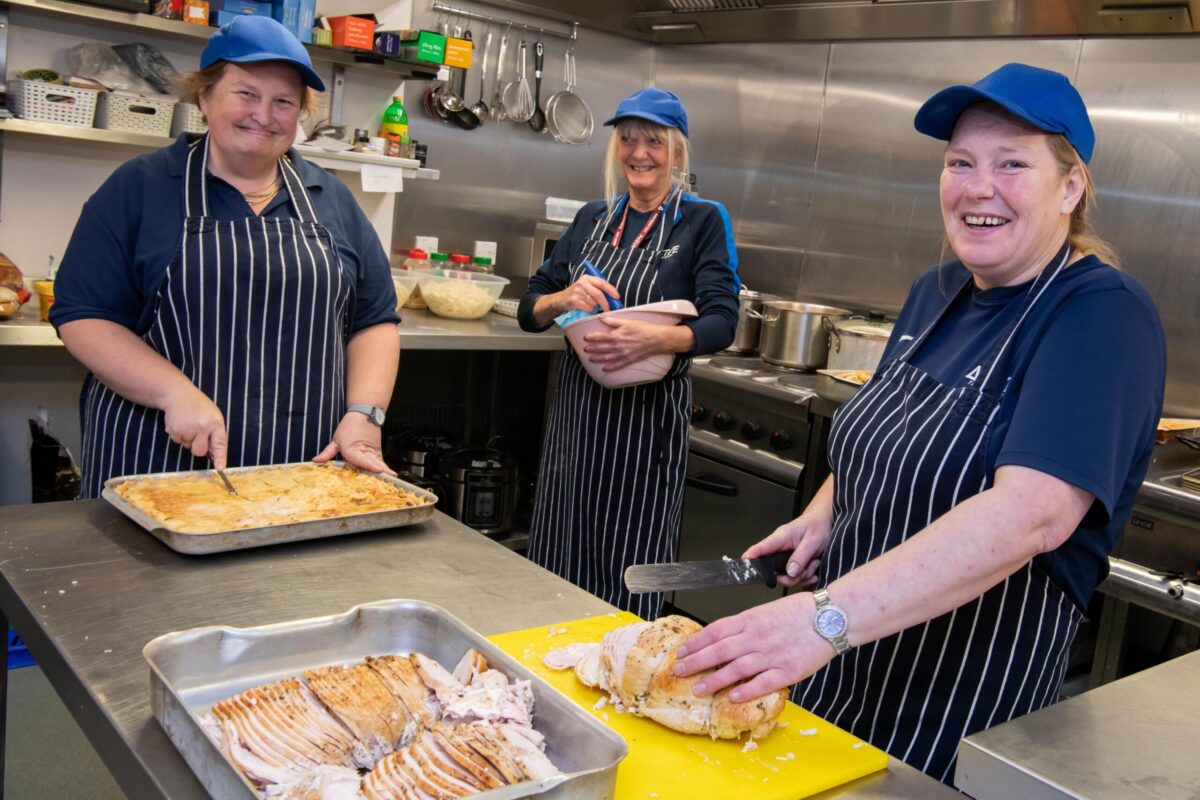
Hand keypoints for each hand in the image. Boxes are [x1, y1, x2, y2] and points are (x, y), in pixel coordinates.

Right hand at [160, 384, 227, 468]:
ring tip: (188, 423)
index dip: (220, 457)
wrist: (178, 393)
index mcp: (216, 423)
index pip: (220, 444)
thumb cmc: (198, 406)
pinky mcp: (175, 430)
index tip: (220, 468)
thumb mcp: (213, 416)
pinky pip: (178, 442)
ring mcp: (188, 429)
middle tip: (196, 432)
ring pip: (187, 447)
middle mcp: (203, 427)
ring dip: (187, 438)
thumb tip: (214, 454)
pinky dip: (178, 435)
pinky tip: (180, 423)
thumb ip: (215, 434)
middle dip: (197, 447)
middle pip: (200, 452)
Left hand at [313, 412, 395, 474]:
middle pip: (373, 463)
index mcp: (352, 449)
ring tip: (392, 478)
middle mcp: (365, 451)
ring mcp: (373, 451)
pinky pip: (381, 461)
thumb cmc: (349, 427)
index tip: (378, 470)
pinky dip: (385, 468)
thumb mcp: (335, 440)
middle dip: (380, 472)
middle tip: (387, 480)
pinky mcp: (378, 451)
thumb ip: (327, 453)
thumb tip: (315, 461)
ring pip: (380, 462)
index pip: (361, 459)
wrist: (364, 414)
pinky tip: (390, 475)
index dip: (369, 465)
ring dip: (385, 471)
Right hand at [553, 275, 619, 314]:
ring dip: (595, 307)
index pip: (602, 283)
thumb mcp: (587, 287)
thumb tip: (614, 297)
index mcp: (587, 278)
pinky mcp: (573, 300)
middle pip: (599, 294)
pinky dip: (589, 310)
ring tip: (590, 306)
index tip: (617, 297)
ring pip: (593, 302)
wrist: (560, 300)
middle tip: (609, 309)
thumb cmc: (577, 294)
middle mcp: (582, 283)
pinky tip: (585, 308)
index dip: (611, 290)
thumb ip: (598, 288)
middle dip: (606, 303)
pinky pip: (588, 308)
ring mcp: (577, 291)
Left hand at [582, 317, 671, 371]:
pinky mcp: (629, 360)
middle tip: (585, 350)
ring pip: (607, 357)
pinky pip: (617, 365)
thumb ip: (613, 321)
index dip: (592, 337)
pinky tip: (604, 369)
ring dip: (597, 358)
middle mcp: (618, 346)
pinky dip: (610, 368)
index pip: (600, 336)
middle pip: (601, 348)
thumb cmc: (643, 328)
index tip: (585, 338)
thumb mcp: (627, 321)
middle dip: (592, 349)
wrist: (656, 339)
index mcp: (616, 335)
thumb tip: (601, 317)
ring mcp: (623, 354)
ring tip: (590, 359)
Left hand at [672, 593, 833, 702]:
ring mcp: (771, 654)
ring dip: (714, 680)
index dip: (696, 642)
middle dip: (696, 662)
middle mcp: (757, 636)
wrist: (831, 616)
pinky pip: (762, 683)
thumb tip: (725, 637)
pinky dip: (745, 691)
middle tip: (679, 671)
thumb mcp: (767, 610)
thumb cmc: (801, 611)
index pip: (715, 631)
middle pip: (719, 650)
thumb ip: (747, 624)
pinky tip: (731, 697)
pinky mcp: (787, 670)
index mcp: (751, 619)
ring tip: (698, 689)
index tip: (683, 651)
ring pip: (735, 668)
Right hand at [744, 513, 831, 588]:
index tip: (744, 563)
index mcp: (780, 538)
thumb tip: (789, 572)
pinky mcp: (791, 565)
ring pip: (787, 578)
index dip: (751, 556)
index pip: (761, 548)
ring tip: (814, 563)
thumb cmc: (817, 526)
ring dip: (803, 575)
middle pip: (775, 572)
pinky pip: (794, 578)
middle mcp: (779, 549)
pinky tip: (814, 570)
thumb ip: (801, 556)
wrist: (823, 522)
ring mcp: (784, 558)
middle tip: (809, 567)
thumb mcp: (812, 541)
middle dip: (794, 576)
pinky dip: (806, 577)